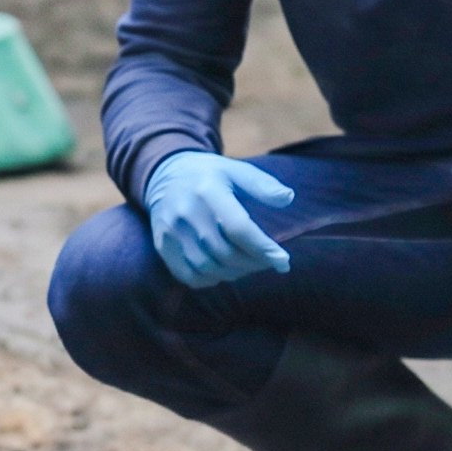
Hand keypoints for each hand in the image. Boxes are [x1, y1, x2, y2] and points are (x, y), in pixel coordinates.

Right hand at [143, 151, 294, 288]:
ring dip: (234, 273)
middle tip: (268, 262)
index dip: (263, 248)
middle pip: (224, 252)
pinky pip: (187, 275)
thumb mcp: (236, 170)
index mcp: (208, 190)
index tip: (283, 261)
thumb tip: (288, 198)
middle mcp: (187, 212)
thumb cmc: (209, 175)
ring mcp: (171, 231)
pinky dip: (210, 280)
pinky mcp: (162, 245)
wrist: (164, 175)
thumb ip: (262, 185)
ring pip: (207, 267)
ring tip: (249, 266)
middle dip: (253, 263)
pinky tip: (224, 271)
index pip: (238, 228)